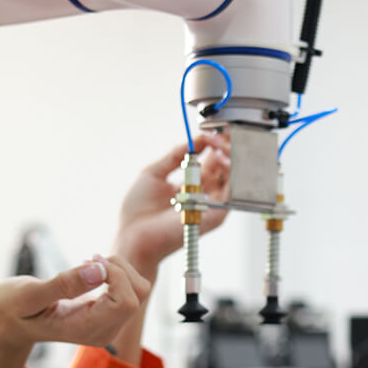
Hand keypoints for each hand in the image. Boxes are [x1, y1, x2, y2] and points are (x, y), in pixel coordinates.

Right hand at [0, 255, 149, 367]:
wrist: (12, 322)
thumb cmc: (15, 308)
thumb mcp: (28, 295)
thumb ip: (63, 284)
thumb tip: (99, 270)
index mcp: (88, 330)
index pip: (127, 302)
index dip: (116, 275)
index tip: (87, 262)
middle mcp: (105, 330)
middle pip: (139, 294)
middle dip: (120, 268)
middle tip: (89, 258)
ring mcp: (109, 324)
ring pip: (139, 289)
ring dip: (119, 268)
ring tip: (89, 262)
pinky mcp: (110, 313)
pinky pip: (130, 289)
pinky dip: (116, 272)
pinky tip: (91, 269)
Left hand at [113, 133, 231, 284]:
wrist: (134, 235)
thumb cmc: (138, 212)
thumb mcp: (153, 172)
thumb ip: (174, 155)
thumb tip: (194, 140)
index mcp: (191, 185)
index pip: (212, 161)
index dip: (214, 144)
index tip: (210, 132)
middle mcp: (204, 194)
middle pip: (226, 167)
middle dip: (225, 147)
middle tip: (218, 136)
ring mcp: (211, 205)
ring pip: (234, 177)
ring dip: (230, 157)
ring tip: (220, 145)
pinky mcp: (215, 215)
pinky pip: (232, 192)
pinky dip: (231, 173)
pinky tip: (221, 159)